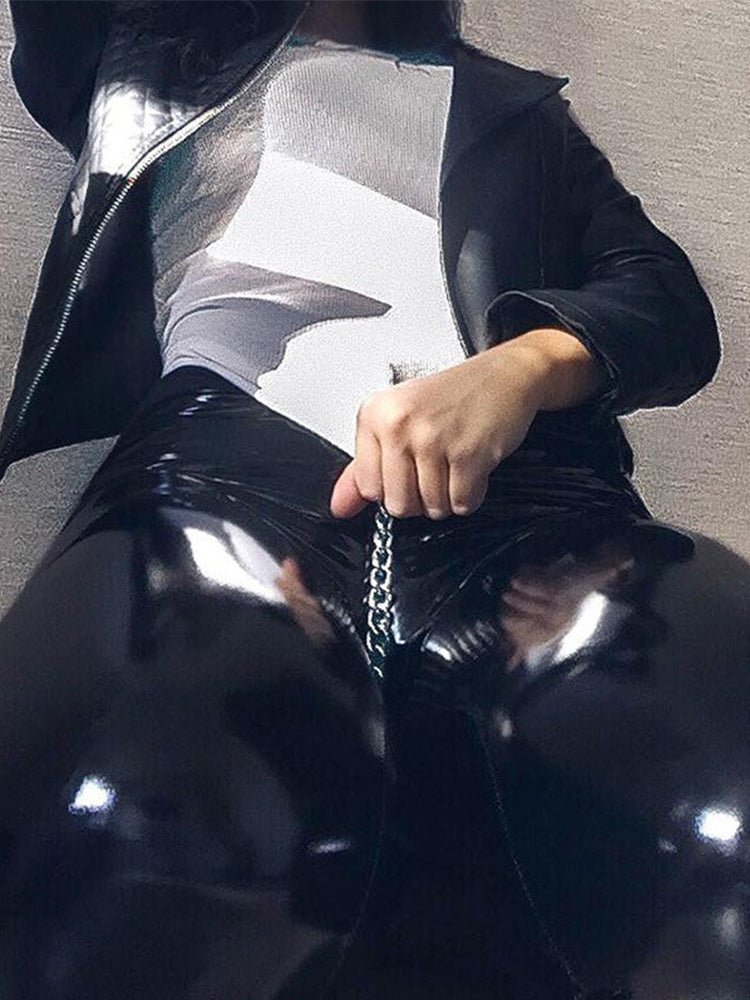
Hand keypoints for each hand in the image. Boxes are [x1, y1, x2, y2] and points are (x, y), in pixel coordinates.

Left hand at [328, 327, 605, 520]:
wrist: (506, 376)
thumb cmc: (454, 396)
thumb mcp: (400, 422)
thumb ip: (364, 467)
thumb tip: (340, 507)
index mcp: (375, 414)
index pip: (368, 487)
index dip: (392, 488)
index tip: (408, 469)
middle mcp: (399, 424)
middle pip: (398, 504)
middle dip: (420, 498)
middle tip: (436, 469)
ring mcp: (432, 439)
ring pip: (431, 508)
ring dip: (448, 497)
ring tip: (456, 464)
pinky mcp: (468, 454)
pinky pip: (461, 504)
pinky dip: (471, 495)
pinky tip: (474, 467)